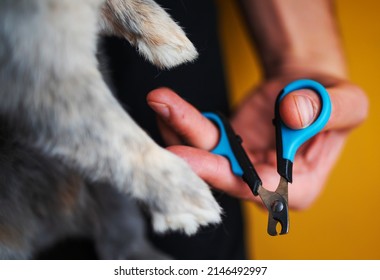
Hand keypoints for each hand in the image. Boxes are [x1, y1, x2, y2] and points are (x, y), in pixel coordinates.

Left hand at [147, 76, 367, 208]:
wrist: (305, 85)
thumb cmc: (330, 99)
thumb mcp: (346, 102)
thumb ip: (327, 110)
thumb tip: (293, 114)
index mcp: (298, 187)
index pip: (261, 190)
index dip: (229, 178)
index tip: (197, 162)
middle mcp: (264, 184)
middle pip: (224, 176)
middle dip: (194, 157)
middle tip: (167, 141)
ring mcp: (240, 167)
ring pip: (205, 155)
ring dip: (180, 131)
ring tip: (160, 102)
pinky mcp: (224, 148)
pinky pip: (200, 139)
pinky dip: (181, 124)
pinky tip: (165, 107)